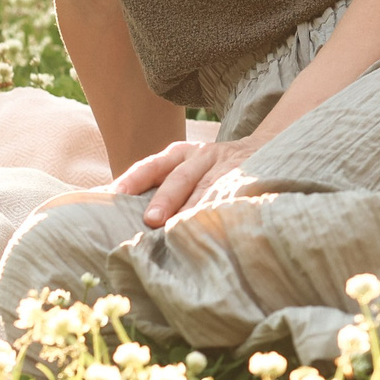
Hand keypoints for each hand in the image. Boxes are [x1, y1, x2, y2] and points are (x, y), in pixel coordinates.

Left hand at [111, 137, 261, 227]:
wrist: (263, 150)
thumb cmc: (212, 170)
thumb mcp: (188, 167)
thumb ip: (163, 187)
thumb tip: (125, 218)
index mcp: (179, 154)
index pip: (152, 166)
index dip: (134, 179)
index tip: (115, 194)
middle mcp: (201, 157)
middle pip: (180, 177)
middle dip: (165, 199)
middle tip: (151, 220)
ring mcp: (227, 167)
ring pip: (209, 189)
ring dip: (194, 209)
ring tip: (180, 230)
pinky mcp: (248, 179)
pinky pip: (234, 197)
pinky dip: (224, 212)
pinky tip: (217, 228)